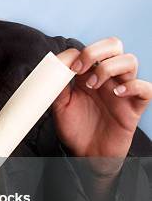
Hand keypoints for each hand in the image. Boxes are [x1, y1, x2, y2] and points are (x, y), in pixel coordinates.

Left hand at [53, 37, 151, 175]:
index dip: (80, 52)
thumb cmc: (75, 129)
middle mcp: (108, 78)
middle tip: (81, 70)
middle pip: (114, 45)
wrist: (86, 155)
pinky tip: (117, 93)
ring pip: (130, 61)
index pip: (93, 48)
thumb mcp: (60, 105)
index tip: (69, 67)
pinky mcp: (134, 107)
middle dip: (97, 50)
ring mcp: (122, 91)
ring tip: (94, 85)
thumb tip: (56, 66)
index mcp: (89, 74)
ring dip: (110, 67)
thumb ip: (58, 85)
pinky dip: (134, 86)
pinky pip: (146, 89)